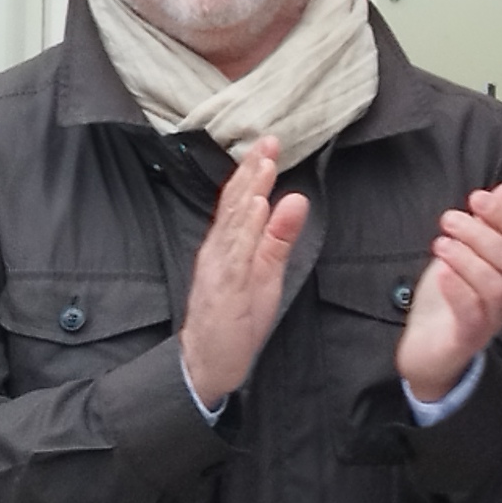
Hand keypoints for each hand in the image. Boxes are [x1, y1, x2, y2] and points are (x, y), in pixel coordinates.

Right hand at [182, 141, 308, 408]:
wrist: (206, 360)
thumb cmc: (235, 316)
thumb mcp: (264, 272)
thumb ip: (277, 237)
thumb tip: (295, 199)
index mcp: (226, 246)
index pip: (239, 202)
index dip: (252, 172)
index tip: (269, 144)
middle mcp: (218, 252)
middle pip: (235, 206)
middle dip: (252, 172)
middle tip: (268, 141)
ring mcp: (220, 270)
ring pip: (235, 226)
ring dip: (250, 193)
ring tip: (264, 167)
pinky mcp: (226, 291)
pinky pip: (236, 256)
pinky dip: (246, 231)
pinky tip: (256, 211)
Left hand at [401, 182, 501, 405]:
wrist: (428, 351)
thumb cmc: (447, 300)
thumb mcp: (465, 252)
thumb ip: (488, 223)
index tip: (478, 197)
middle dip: (480, 233)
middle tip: (449, 219)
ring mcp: (489, 319)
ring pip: (495, 287)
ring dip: (467, 259)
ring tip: (441, 243)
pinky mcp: (467, 339)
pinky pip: (472, 316)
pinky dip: (458, 291)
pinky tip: (441, 273)